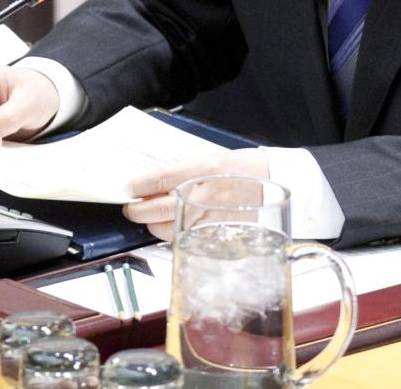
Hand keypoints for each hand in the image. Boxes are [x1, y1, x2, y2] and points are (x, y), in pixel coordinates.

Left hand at [122, 149, 269, 240]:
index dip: (138, 186)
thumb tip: (153, 184)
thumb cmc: (242, 169)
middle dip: (137, 210)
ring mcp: (208, 218)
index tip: (128, 188)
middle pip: (156, 208)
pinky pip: (184, 239)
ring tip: (151, 217)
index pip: (158, 180)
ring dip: (153, 224)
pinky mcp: (213, 235)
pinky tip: (173, 226)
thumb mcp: (209, 160)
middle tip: (131, 208)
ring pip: (166, 229)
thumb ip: (182, 172)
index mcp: (201, 170)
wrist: (272, 183)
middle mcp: (202, 195)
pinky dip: (174, 234)